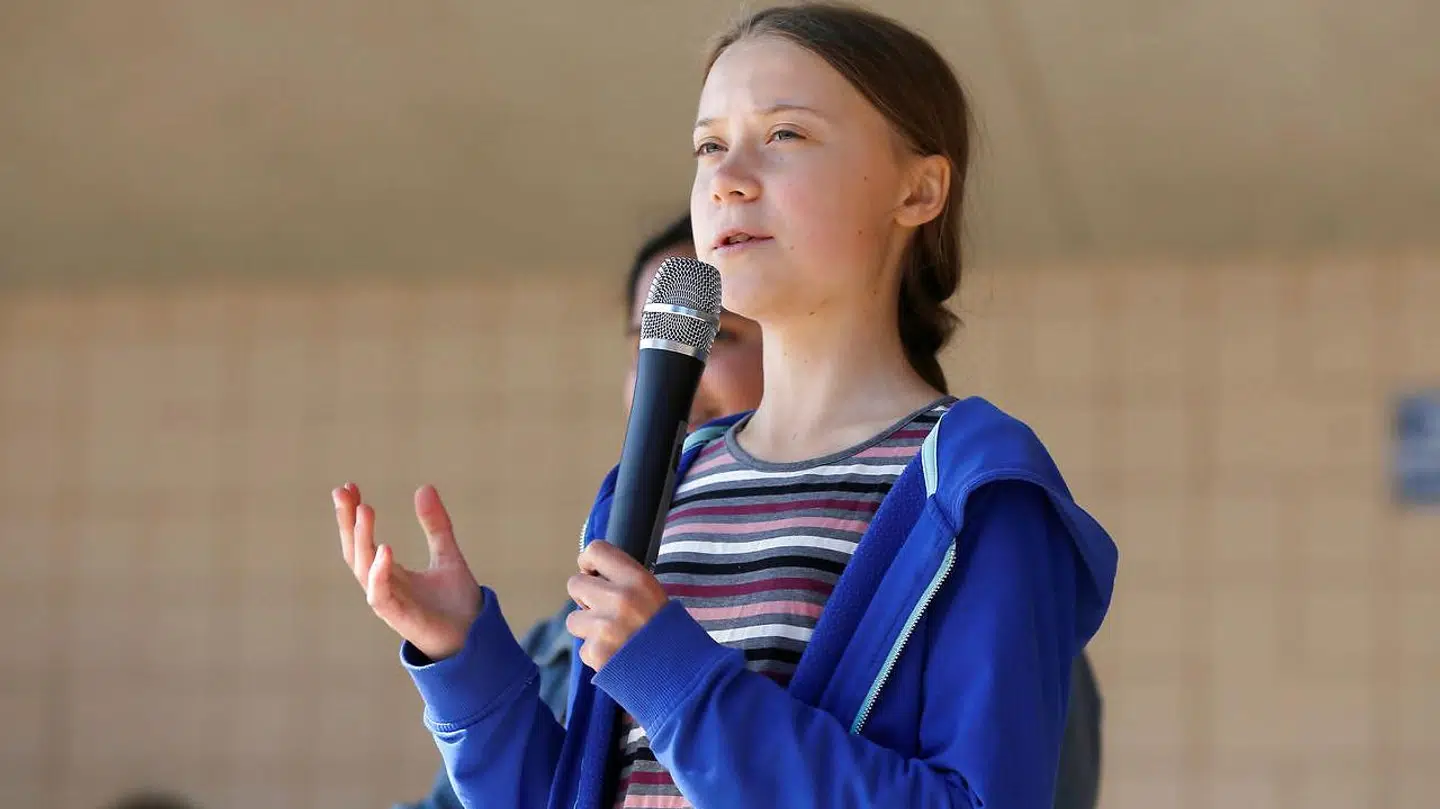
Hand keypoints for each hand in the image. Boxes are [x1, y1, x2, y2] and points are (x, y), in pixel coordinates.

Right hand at [334, 482, 480, 660]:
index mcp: (390, 572)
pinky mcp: (400, 617)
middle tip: (343, 491)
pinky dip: (379, 572)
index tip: (348, 486)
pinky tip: (384, 548)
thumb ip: (436, 525)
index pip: (362, 540)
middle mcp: (383, 586)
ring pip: (362, 568)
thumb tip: (424, 487)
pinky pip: (379, 595)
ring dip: (361, 538)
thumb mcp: (447, 554)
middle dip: (347, 522)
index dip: (353, 515)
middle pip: (354, 550)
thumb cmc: (457, 603)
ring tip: (364, 509)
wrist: (476, 637)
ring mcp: (389, 602)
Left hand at [564, 541, 669, 671]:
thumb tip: (591, 574)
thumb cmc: (667, 632)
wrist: (683, 674)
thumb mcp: (653, 595)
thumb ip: (624, 581)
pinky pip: (583, 648)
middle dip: (585, 599)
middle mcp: (620, 598)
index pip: (595, 550)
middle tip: (604, 611)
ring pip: (573, 618)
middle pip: (575, 583)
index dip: (589, 563)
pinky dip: (596, 654)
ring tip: (613, 637)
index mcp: (637, 579)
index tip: (594, 574)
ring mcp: (605, 627)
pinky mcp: (596, 653)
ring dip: (588, 629)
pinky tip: (616, 657)